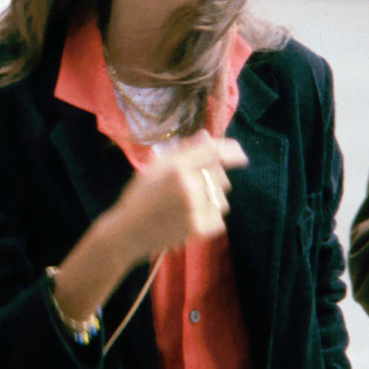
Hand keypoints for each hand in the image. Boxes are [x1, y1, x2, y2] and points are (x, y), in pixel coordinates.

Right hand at [109, 131, 247, 262]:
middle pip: (221, 175)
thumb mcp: (155, 167)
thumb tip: (207, 136)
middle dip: (213, 179)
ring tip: (189, 205)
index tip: (240, 154)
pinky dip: (209, 218)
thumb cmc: (140, 196)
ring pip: (222, 198)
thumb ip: (183, 151)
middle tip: (194, 187)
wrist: (128, 232)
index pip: (215, 152)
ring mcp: (195, 207)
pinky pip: (219, 218)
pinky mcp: (198, 228)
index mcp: (176, 166)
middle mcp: (188, 184)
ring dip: (212, 200)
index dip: (232, 150)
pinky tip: (190, 218)